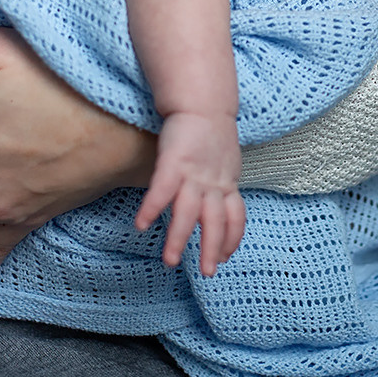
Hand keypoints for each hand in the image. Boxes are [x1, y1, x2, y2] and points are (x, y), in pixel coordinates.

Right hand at [134, 112, 244, 275]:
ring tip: (171, 261)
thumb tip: (219, 193)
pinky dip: (152, 209)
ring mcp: (194, 175)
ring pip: (188, 213)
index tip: (226, 257)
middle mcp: (213, 184)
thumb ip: (221, 179)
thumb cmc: (210, 132)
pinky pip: (161, 192)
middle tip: (208, 273)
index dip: (232, 238)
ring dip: (180, 239)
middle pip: (215, 222)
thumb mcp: (225, 160)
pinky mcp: (173, 163)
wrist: (203, 103)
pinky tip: (141, 225)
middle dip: (212, 249)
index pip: (235, 217)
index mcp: (226, 183)